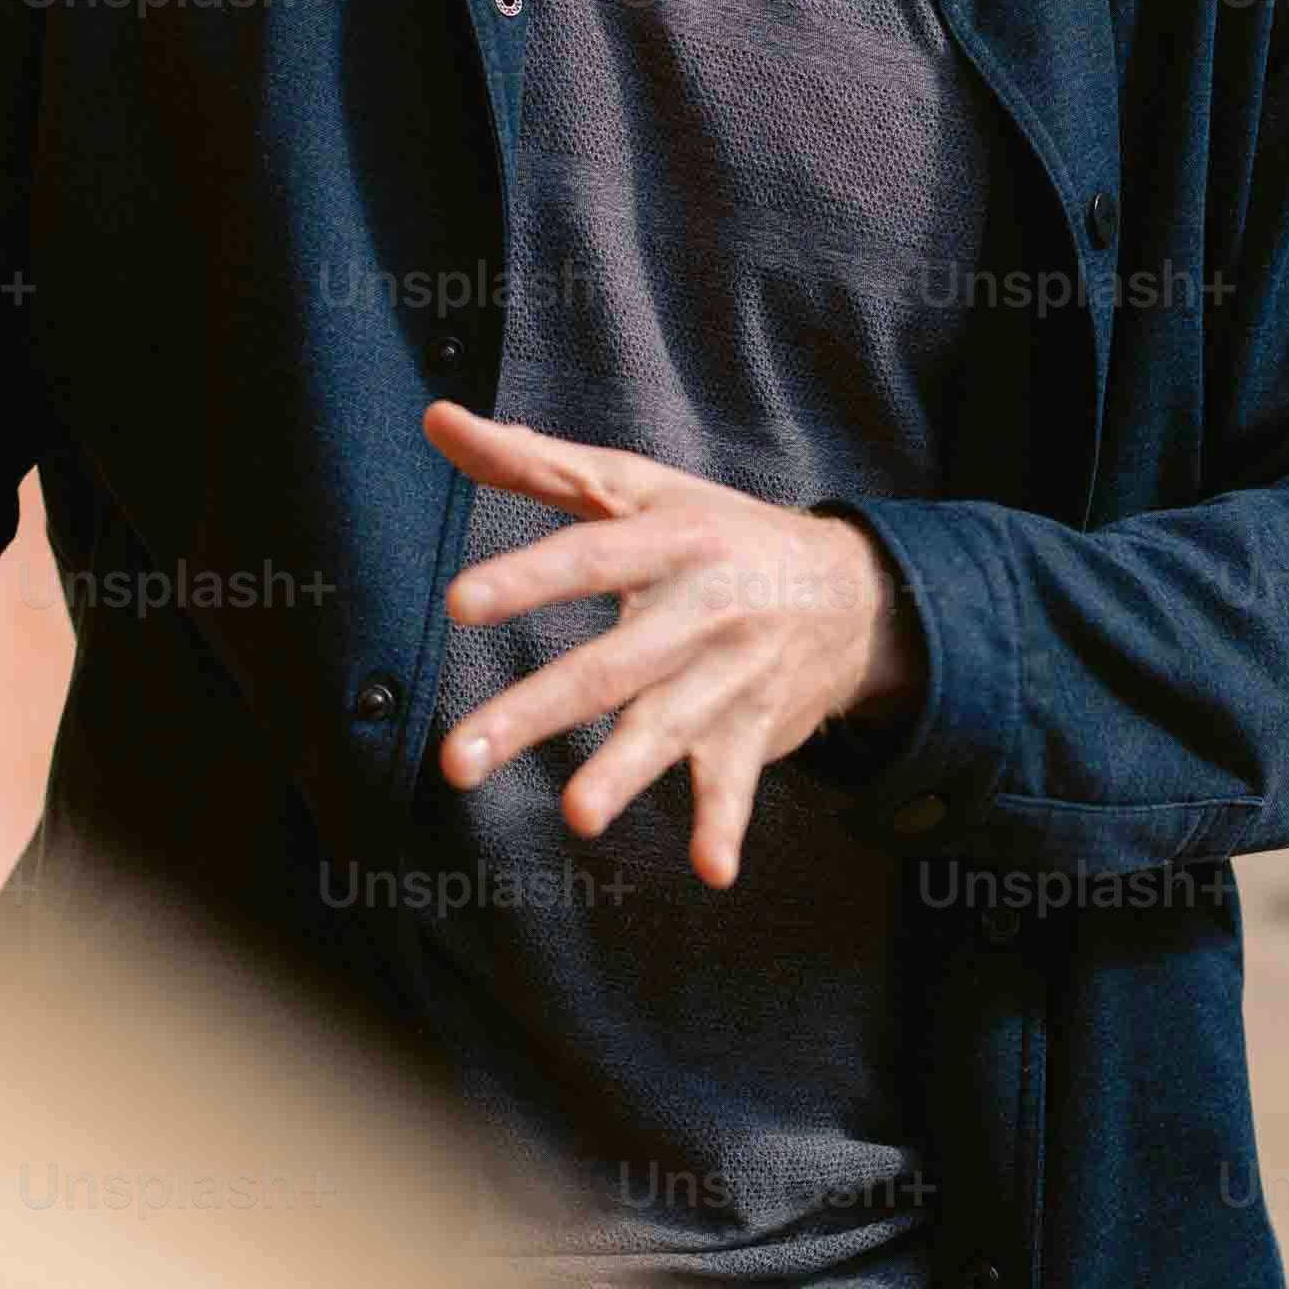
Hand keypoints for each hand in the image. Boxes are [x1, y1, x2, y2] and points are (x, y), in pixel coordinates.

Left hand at [425, 406, 919, 888]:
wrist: (851, 590)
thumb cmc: (717, 530)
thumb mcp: (637, 485)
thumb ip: (533, 461)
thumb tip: (437, 418)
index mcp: (669, 539)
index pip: (589, 557)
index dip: (527, 579)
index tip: (459, 604)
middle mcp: (701, 609)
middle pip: (609, 665)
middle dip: (534, 712)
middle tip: (458, 760)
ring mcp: (729, 676)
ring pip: (667, 727)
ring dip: (624, 773)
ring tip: (578, 817)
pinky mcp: (754, 732)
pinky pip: (737, 783)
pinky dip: (726, 825)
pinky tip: (710, 870)